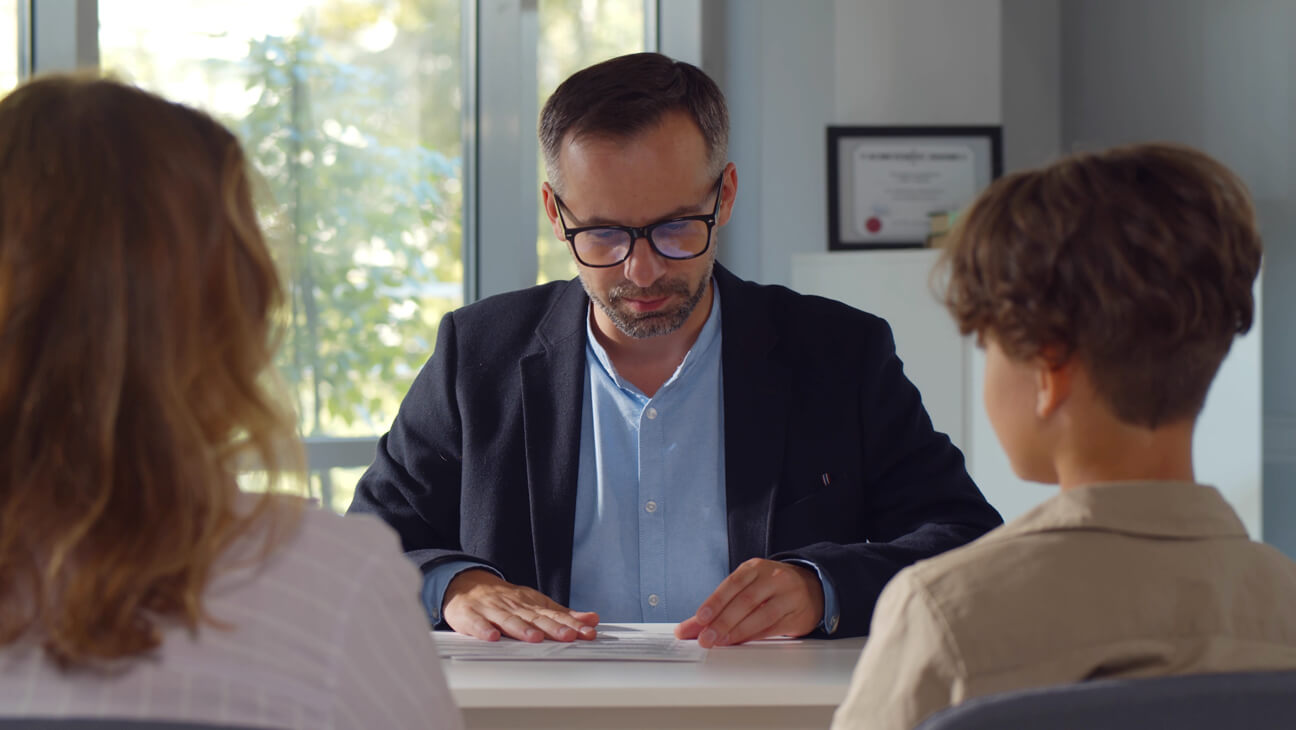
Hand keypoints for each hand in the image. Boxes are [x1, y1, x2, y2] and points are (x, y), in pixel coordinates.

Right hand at [443, 569, 599, 642]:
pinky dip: (483, 630)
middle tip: (569, 636)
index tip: (588, 632)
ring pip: (508, 620)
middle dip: (553, 627)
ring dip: (522, 629)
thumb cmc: (506, 601)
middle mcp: (514, 606)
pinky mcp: (470, 616)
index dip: (572, 624)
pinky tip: (492, 637)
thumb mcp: (535, 604)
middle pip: (535, 618)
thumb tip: (592, 619)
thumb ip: (563, 615)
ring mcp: (492, 610)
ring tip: (535, 638)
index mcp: (530, 604)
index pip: (554, 615)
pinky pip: (477, 623)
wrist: (467, 585)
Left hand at [674, 558, 823, 647]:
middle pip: (745, 601)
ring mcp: (788, 596)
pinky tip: (741, 642)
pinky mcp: (797, 615)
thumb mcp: (745, 588)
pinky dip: (755, 636)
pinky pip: (773, 627)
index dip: (715, 601)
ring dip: (738, 631)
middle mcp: (773, 578)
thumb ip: (716, 607)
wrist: (811, 587)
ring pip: (761, 615)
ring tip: (720, 642)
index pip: (732, 584)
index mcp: (755, 568)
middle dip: (722, 621)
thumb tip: (687, 629)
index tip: (700, 618)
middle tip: (706, 638)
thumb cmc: (770, 588)